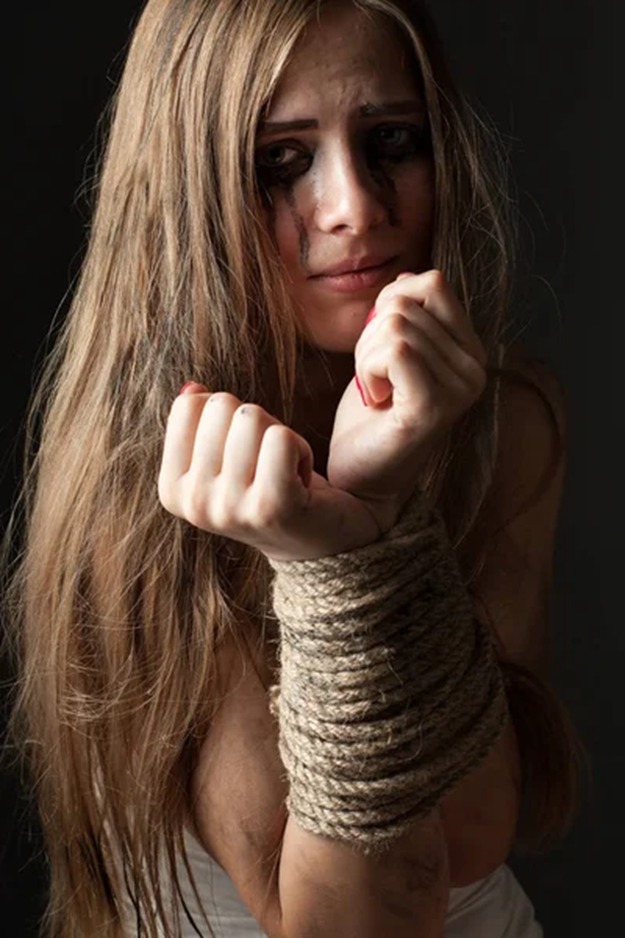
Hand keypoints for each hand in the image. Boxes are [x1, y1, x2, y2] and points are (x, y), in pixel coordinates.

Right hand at [157, 388, 380, 560]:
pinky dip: (300, 447)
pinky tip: (300, 478)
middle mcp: (195, 504)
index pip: (189, 405)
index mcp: (172, 490)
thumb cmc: (268, 485)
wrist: (318, 539)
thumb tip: (191, 389)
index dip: (225, 416)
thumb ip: (200, 422)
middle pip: (222, 406)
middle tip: (267, 462)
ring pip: (252, 417)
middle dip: (254, 424)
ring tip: (283, 470)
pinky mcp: (272, 506)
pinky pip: (281, 438)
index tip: (242, 453)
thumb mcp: (224, 456)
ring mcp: (230, 508)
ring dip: (279, 435)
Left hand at [327, 269, 486, 530]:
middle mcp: (476, 367)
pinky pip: (394, 351)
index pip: (431, 282)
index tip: (383, 351)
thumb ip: (406, 315)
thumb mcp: (391, 352)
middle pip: (405, 303)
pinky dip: (369, 371)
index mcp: (471, 350)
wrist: (360, 478)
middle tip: (377, 380)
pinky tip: (377, 401)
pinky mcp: (435, 407)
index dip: (389, 304)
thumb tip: (407, 278)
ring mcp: (460, 388)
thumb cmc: (372, 417)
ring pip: (395, 326)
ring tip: (378, 392)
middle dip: (371, 336)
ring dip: (366, 357)